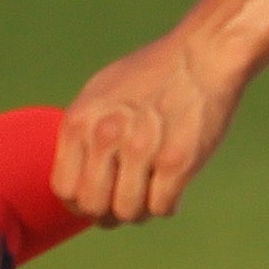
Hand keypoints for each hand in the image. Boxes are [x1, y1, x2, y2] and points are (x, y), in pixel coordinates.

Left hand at [57, 28, 247, 226]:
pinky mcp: (179, 161)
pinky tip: (173, 192)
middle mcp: (106, 137)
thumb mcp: (101, 93)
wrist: (204, 55)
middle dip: (107, 214)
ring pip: (128, 211)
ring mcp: (142, 150)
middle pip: (93, 205)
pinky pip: (162, 207)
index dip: (79, 203)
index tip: (96, 200)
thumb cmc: (154, 73)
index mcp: (81, 122)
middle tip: (123, 206)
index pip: (64, 188)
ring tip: (150, 198)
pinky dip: (167, 206)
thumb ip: (85, 130)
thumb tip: (75, 170)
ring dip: (139, 212)